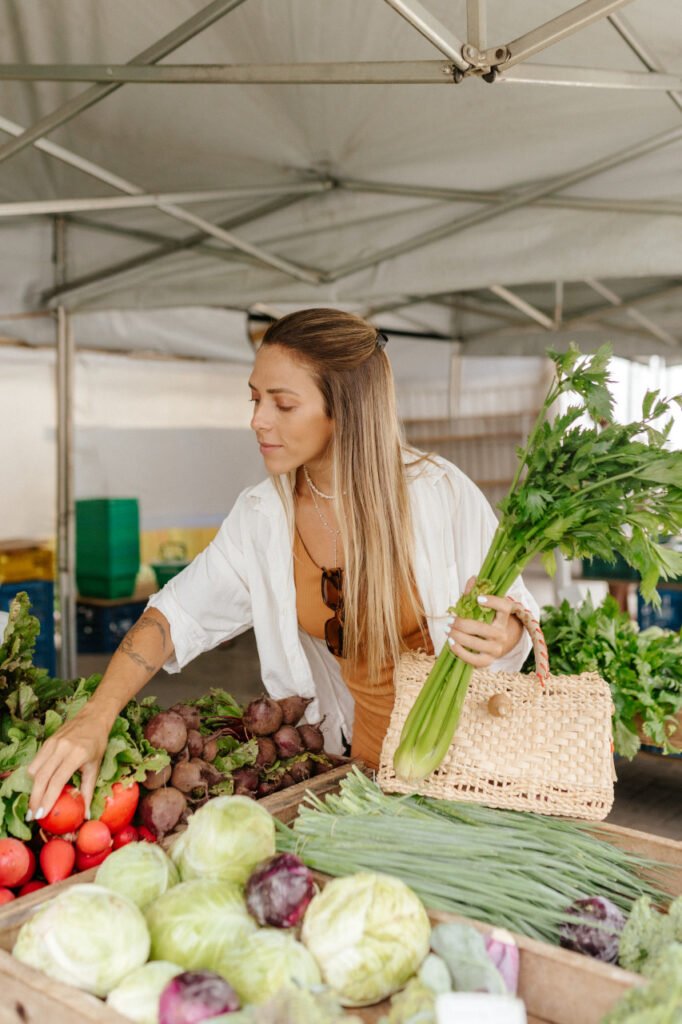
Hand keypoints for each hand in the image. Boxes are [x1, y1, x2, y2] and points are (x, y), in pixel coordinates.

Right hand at [26, 702, 112, 820]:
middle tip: (33, 815)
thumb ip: (88, 791)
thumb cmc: (97, 743)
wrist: (93, 718)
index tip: (41, 814)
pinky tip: (39, 786)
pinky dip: (35, 776)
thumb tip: (86, 814)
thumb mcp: (95, 767)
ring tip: (35, 803)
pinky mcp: (47, 741)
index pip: (57, 781)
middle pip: (42, 778)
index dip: (47, 799)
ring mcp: (52, 743)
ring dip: (34, 789)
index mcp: (77, 754)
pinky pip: (35, 762)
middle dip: (35, 798)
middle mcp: (62, 748)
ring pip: (35, 771)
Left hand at [444, 577, 522, 668]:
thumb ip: (474, 594)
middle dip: (463, 624)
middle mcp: (502, 634)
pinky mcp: (488, 661)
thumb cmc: (484, 621)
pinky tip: (451, 643)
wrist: (493, 644)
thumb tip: (473, 579)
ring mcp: (496, 649)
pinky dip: (460, 652)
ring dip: (458, 637)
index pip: (504, 607)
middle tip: (449, 621)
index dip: (493, 602)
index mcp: (503, 618)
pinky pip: (474, 660)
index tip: (478, 598)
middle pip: (483, 628)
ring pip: (476, 644)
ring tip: (447, 630)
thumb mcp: (480, 608)